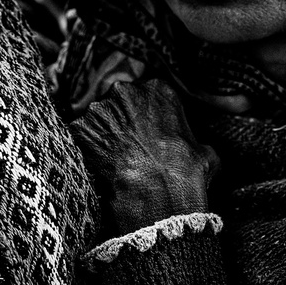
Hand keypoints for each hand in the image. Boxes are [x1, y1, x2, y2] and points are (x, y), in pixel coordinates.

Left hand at [69, 78, 219, 235]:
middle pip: (117, 103)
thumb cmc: (185, 174)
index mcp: (157, 89)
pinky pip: (78, 139)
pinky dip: (85, 152)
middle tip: (127, 148)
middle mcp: (124, 91)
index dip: (145, 117)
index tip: (145, 134)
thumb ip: (195, 141)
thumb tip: (197, 150)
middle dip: (119, 122)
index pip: (146, 95)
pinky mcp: (79, 130)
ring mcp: (98, 109)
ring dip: (100, 136)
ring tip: (112, 161)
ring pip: (95, 120)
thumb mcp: (207, 153)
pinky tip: (97, 168)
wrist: (158, 195)